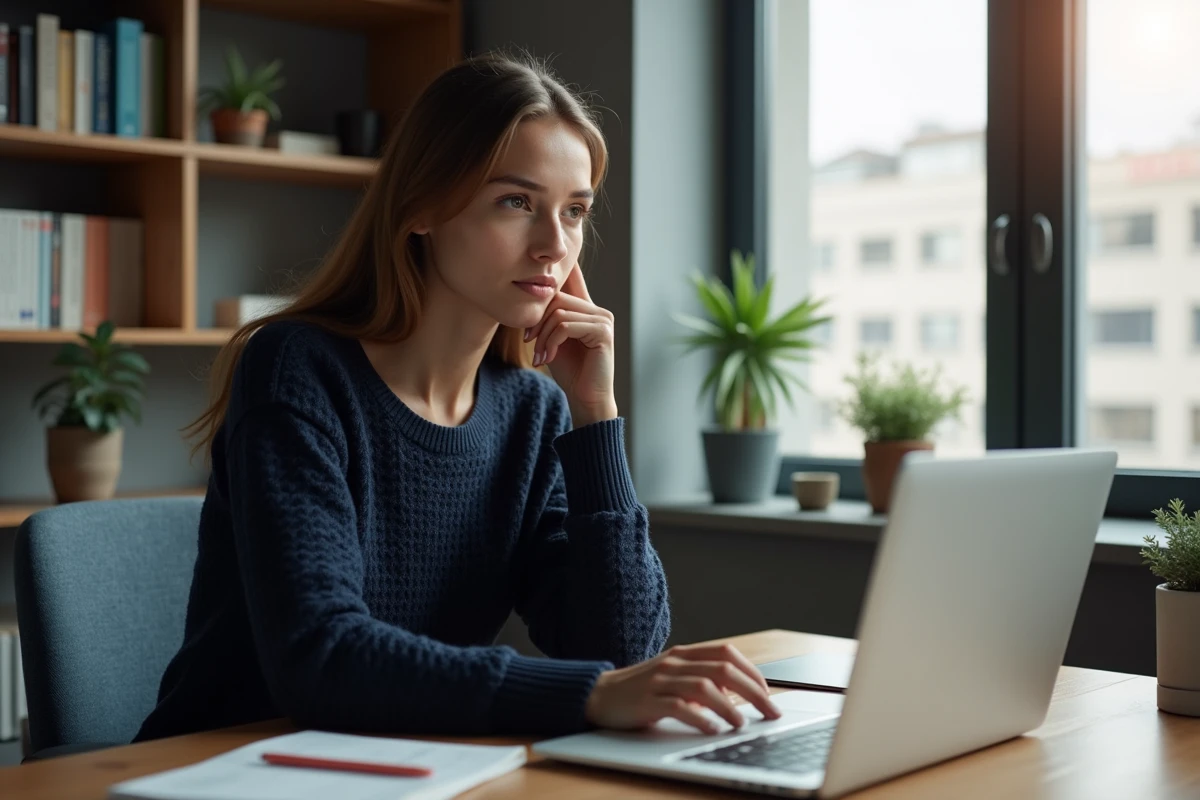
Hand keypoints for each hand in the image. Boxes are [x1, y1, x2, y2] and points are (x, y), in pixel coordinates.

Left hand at [525, 263, 617, 426]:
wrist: (585, 398)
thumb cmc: (569, 370)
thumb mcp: (552, 339)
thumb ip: (548, 318)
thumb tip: (530, 295)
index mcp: (586, 309)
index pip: (574, 279)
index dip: (565, 265)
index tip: (556, 250)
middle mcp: (597, 310)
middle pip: (557, 297)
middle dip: (537, 320)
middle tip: (529, 342)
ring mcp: (603, 320)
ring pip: (559, 313)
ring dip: (542, 336)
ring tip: (539, 355)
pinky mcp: (603, 333)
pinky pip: (566, 326)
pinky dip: (551, 341)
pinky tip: (547, 357)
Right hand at [584, 643, 782, 733]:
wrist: (600, 695)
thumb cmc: (641, 689)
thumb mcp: (674, 678)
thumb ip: (702, 680)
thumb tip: (738, 693)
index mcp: (684, 654)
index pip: (727, 653)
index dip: (752, 672)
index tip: (768, 693)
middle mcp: (675, 663)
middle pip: (723, 669)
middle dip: (752, 691)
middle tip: (769, 711)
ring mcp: (661, 680)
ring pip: (704, 686)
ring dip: (729, 706)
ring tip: (742, 723)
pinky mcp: (648, 701)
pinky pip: (678, 706)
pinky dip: (699, 718)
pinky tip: (711, 729)